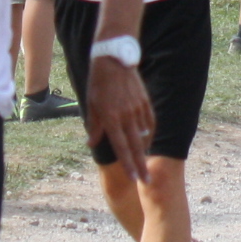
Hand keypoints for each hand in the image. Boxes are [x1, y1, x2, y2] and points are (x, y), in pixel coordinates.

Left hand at [81, 56, 153, 185]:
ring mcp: (138, 109)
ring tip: (144, 160)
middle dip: (141, 166)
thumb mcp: (91, 105)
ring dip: (143, 148)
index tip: (133, 179)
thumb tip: (91, 142)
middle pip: (136, 146)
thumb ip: (94, 126)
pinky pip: (149, 121)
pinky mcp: (145, 101)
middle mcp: (126, 116)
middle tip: (146, 182)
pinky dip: (149, 131)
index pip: (120, 148)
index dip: (127, 165)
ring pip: (143, 134)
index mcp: (111, 118)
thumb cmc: (98, 83)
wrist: (114, 59)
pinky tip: (147, 138)